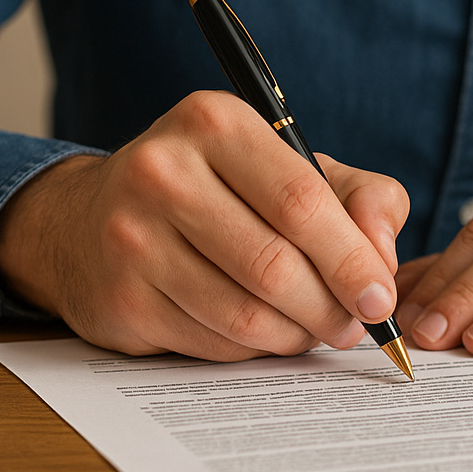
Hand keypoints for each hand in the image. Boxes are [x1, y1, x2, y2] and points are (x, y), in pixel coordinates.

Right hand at [0, 90, 409, 360]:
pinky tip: (262, 332)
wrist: (88, 221)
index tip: (381, 298)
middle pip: (274, 264)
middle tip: (354, 326)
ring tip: (314, 329)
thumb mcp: (290, 168)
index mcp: (214, 122)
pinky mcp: (119, 299)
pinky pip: (212, 343)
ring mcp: (132, 237)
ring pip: (245, 314)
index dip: (352, 259)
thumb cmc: (216, 192)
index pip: (300, 200)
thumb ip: (361, 197)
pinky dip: (252, 349)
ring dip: (295, 335)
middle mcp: (163, 171)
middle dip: (330, 308)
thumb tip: (384, 259)